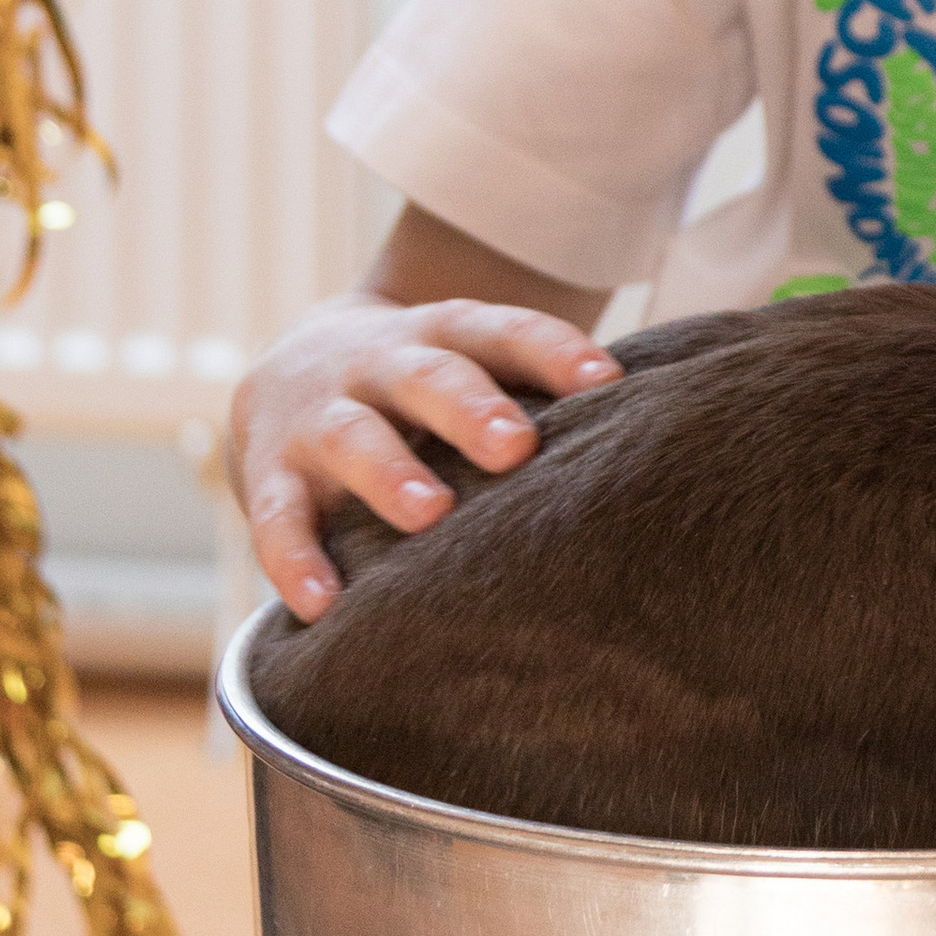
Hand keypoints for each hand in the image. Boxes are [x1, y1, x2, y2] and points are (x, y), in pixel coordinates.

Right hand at [234, 292, 618, 619]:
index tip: (607, 383)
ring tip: (429, 515)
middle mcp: (381, 365)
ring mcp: (320, 417)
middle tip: (515, 447)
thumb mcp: (477, 363)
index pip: (504, 330)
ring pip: (352, 436)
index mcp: (446, 334)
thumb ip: (544, 390)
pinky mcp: (270, 474)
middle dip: (470, 407)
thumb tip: (665, 438)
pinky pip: (277, 518)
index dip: (553, 352)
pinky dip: (295, 559)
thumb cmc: (426, 384)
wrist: (289, 366)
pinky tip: (323, 604)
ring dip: (389, 474)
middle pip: (428, 375)